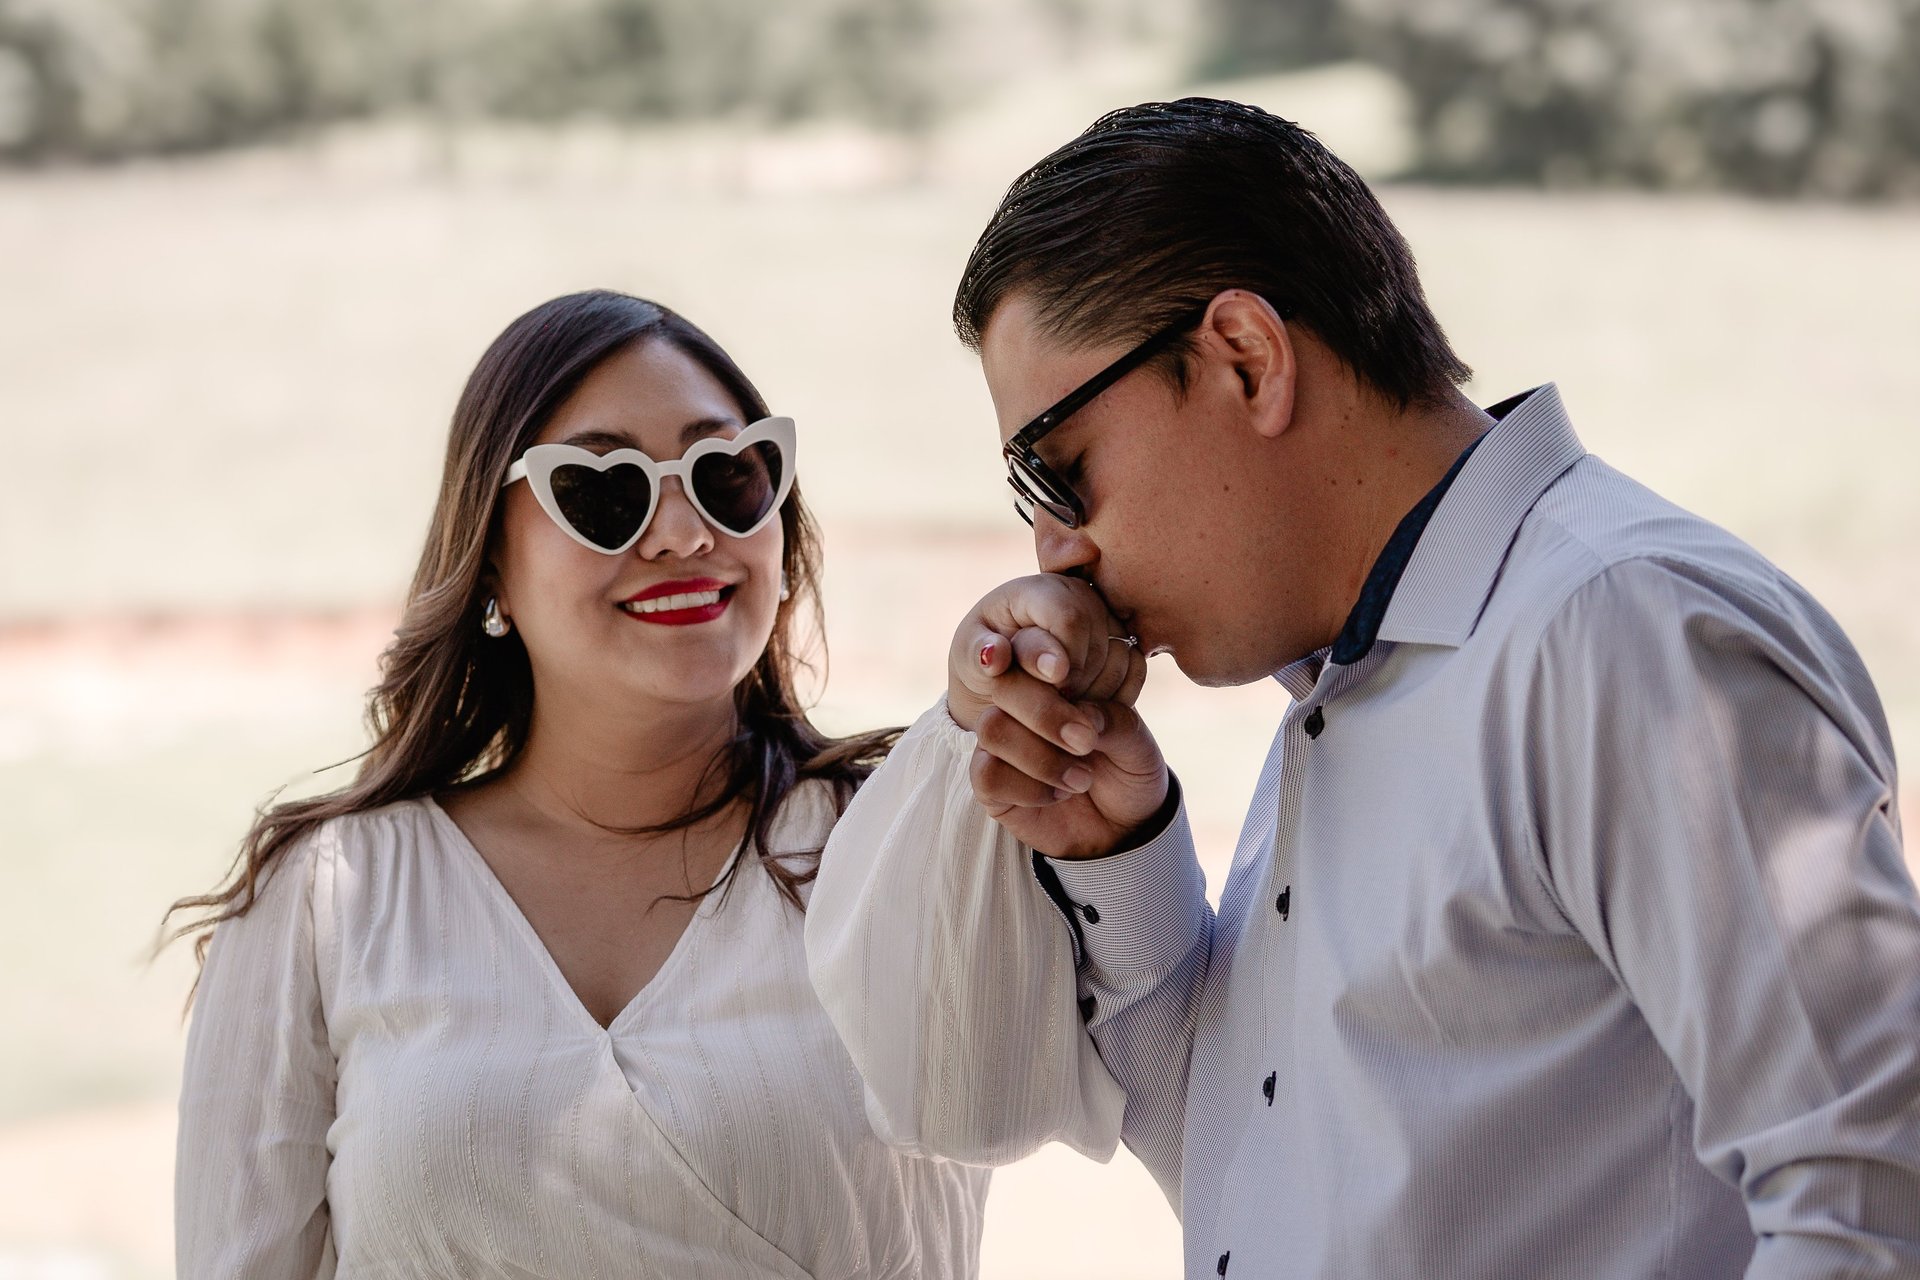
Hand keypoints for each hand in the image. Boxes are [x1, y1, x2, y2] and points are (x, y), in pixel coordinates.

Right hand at [947, 575, 1168, 859]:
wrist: (1125, 832)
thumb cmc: (1130, 773)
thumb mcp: (1138, 744)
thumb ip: (1114, 719)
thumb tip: (1079, 711)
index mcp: (1058, 681)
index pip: (1033, 648)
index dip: (1039, 650)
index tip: (1062, 671)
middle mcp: (1024, 705)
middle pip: (1005, 686)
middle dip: (1045, 713)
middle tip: (1086, 741)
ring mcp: (1004, 743)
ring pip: (992, 728)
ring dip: (1040, 755)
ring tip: (1082, 777)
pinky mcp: (991, 783)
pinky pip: (986, 772)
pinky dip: (1028, 787)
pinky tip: (1058, 795)